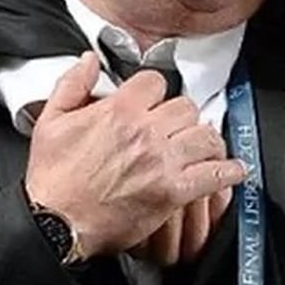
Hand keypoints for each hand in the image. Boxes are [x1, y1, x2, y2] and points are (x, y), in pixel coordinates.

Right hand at [25, 52, 246, 258]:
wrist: (55, 224)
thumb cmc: (53, 180)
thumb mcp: (50, 122)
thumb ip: (72, 84)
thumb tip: (88, 60)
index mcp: (119, 111)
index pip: (156, 81)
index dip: (156, 90)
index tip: (154, 101)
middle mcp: (145, 132)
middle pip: (186, 107)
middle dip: (183, 116)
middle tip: (178, 127)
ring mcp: (161, 161)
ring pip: (205, 135)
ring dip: (207, 141)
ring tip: (205, 146)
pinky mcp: (172, 191)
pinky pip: (212, 175)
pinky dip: (228, 172)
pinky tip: (233, 170)